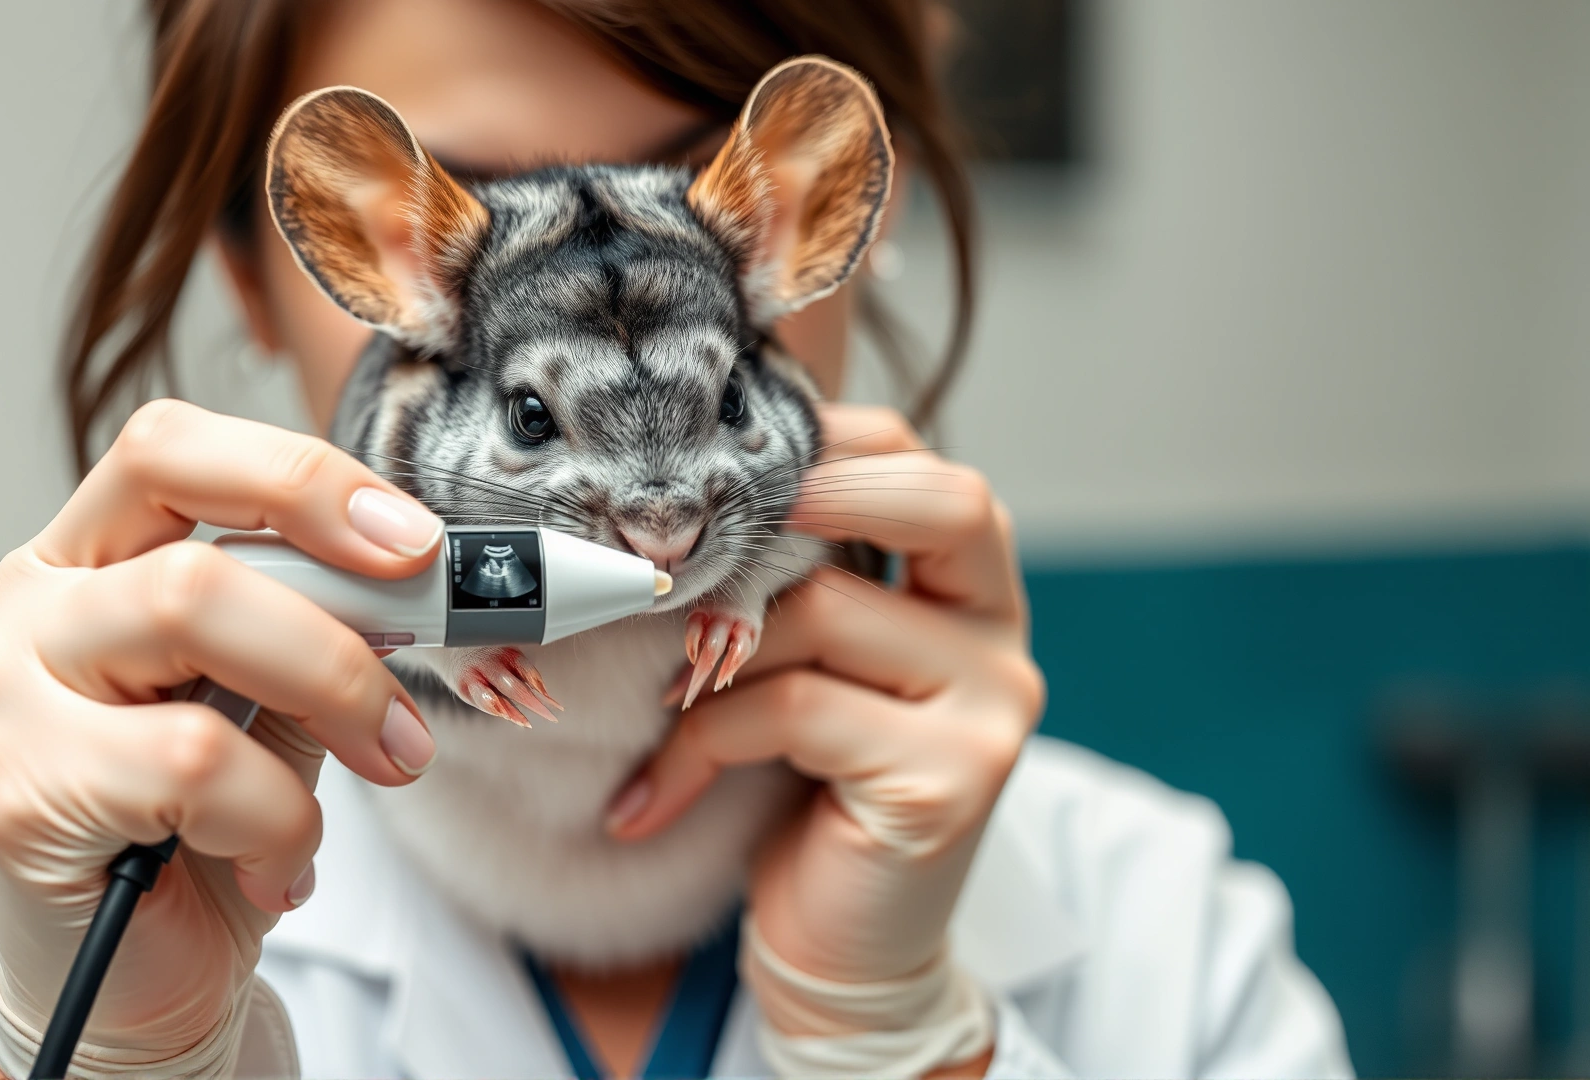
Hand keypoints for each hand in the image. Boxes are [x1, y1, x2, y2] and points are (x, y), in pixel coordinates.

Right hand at [0, 400, 442, 1070]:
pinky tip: (276, 867)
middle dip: (344, 632)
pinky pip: (191, 765)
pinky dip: (276, 820)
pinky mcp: (15, 788)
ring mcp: (7, 688)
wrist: (134, 977)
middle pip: (198, 553)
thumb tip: (430, 572)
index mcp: (93, 550)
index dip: (300, 475)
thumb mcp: (283, 698)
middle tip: (414, 709)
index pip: (172, 449)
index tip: (417, 542)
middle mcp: (34, 599)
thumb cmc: (210, 822)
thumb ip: (326, 622)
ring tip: (376, 772)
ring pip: (193, 621)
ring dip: (332, 703)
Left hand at [605, 403, 1044, 1065]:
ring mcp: (993, 709)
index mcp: (973, 590)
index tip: (722, 458)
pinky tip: (647, 797)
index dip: (832, 441)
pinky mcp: (947, 780)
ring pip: (828, 613)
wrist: (844, 953)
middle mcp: (1004, 637)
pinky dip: (699, 743)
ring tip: (652, 712)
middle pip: (942, 503)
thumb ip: (795, 583)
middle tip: (698, 535)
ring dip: (712, 658)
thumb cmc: (807, 792)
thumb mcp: (806, 665)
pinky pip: (793, 710)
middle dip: (813, 495)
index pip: (927, 464)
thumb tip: (685, 490)